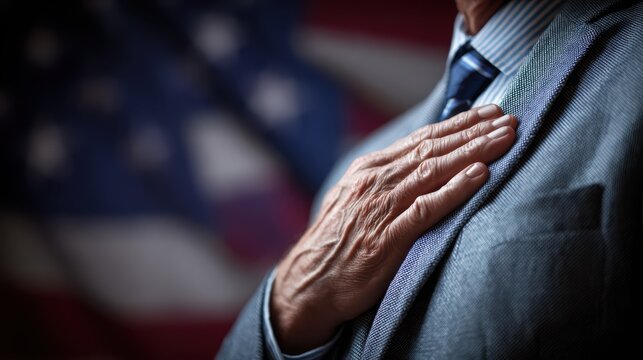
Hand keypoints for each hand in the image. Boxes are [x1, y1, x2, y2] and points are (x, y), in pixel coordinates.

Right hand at [271, 105, 516, 352]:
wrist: (309, 283)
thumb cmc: (335, 243)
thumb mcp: (352, 199)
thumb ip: (382, 180)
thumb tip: (414, 164)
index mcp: (369, 170)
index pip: (421, 139)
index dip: (458, 124)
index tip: (488, 113)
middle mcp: (376, 182)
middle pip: (433, 149)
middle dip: (474, 132)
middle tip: (510, 118)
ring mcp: (382, 208)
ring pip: (434, 171)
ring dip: (474, 152)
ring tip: (505, 138)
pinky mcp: (389, 238)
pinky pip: (428, 208)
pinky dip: (455, 189)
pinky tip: (480, 175)